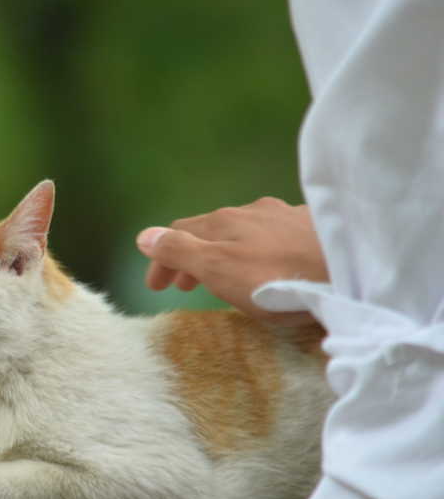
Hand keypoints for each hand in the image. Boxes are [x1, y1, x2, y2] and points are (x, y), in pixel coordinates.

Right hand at [136, 197, 327, 324]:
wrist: (353, 272)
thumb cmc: (279, 277)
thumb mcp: (218, 269)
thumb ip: (181, 251)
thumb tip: (144, 236)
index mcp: (224, 222)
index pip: (178, 233)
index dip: (162, 258)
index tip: (155, 287)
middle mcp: (253, 212)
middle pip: (212, 231)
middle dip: (192, 256)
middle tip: (183, 286)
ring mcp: (286, 217)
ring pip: (246, 233)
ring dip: (228, 253)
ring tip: (226, 278)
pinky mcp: (316, 229)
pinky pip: (276, 238)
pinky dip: (261, 253)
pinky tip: (272, 268)